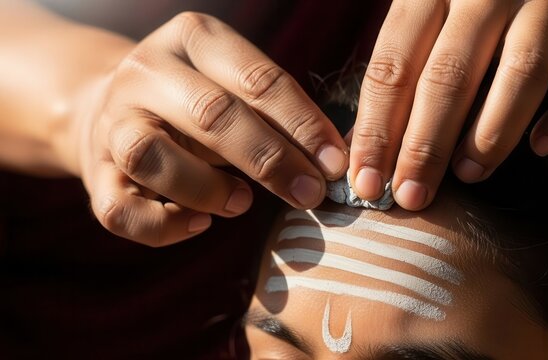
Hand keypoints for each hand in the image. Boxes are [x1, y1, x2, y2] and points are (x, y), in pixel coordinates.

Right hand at [74, 12, 347, 245]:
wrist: (111, 108)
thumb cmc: (196, 103)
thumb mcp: (235, 89)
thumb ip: (276, 117)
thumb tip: (330, 163)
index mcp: (191, 39)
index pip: (256, 79)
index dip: (301, 123)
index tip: (335, 162)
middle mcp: (145, 72)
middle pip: (210, 114)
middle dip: (270, 159)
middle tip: (309, 193)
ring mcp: (112, 122)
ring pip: (151, 155)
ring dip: (207, 188)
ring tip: (242, 204)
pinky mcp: (95, 174)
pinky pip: (122, 210)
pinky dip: (166, 227)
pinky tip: (200, 224)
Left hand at [350, 0, 547, 209]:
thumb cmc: (466, 7)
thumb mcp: (426, 19)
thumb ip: (401, 71)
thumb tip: (369, 155)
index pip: (393, 67)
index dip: (377, 131)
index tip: (367, 183)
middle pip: (449, 76)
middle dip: (425, 147)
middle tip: (411, 196)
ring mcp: (547, 0)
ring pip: (521, 74)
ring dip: (491, 135)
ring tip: (468, 174)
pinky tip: (542, 147)